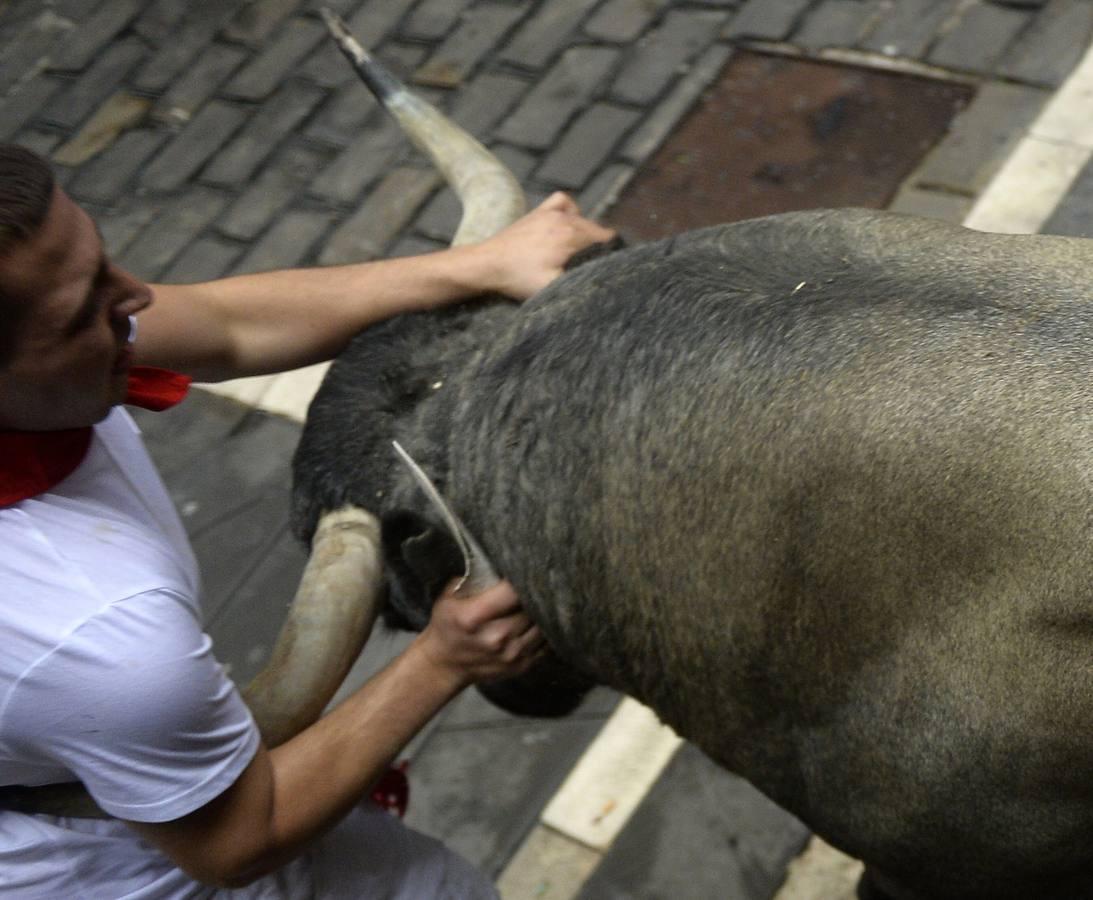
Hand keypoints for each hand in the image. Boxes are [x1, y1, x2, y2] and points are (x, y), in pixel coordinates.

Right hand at [413, 579, 544, 687]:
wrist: (445, 664)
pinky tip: (539, 619)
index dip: (523, 576)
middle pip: (531, 607)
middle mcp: (495, 637)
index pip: (512, 590)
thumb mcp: (450, 595)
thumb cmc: (447, 623)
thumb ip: (476, 578)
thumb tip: (503, 560)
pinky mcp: (522, 666)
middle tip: (540, 580)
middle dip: (535, 593)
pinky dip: (545, 630)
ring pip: (543, 625)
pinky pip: (546, 643)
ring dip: (543, 612)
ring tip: (541, 599)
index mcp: (473, 617)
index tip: (529, 567)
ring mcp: (510, 655)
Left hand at [473, 192, 615, 299]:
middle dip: (599, 245)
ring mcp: (550, 213)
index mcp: (570, 237)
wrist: (488, 263)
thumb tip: (598, 279)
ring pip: (581, 218)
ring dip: (586, 231)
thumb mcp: (551, 287)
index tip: (608, 265)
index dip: (610, 252)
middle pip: (595, 229)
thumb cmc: (518, 277)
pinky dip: (569, 210)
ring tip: (581, 250)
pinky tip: (566, 223)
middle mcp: (564, 220)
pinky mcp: (538, 212)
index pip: (605, 239)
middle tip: (593, 264)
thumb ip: (577, 281)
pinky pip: (562, 202)